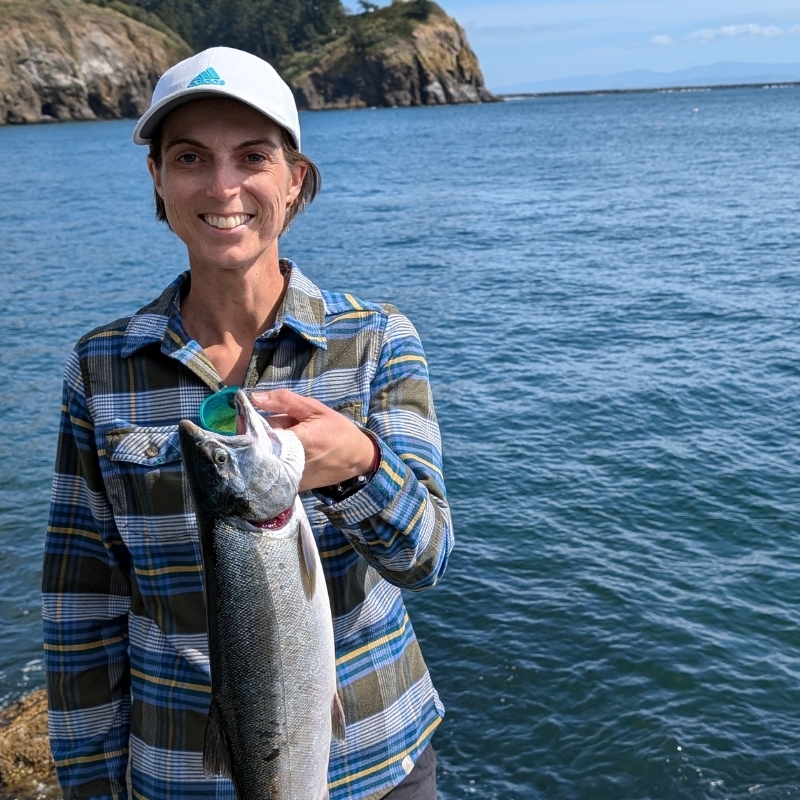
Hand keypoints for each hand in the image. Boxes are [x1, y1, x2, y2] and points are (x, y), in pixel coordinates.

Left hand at [251, 389, 375, 491]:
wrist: (357, 458)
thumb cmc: (337, 430)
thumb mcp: (314, 409)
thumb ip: (284, 401)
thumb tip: (253, 397)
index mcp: (297, 440)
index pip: (260, 432)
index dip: (251, 423)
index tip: (248, 416)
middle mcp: (291, 463)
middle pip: (259, 448)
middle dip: (257, 436)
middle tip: (268, 428)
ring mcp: (291, 478)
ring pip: (264, 461)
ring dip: (265, 450)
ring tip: (279, 441)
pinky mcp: (292, 487)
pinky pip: (273, 472)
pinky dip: (273, 462)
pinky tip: (283, 454)